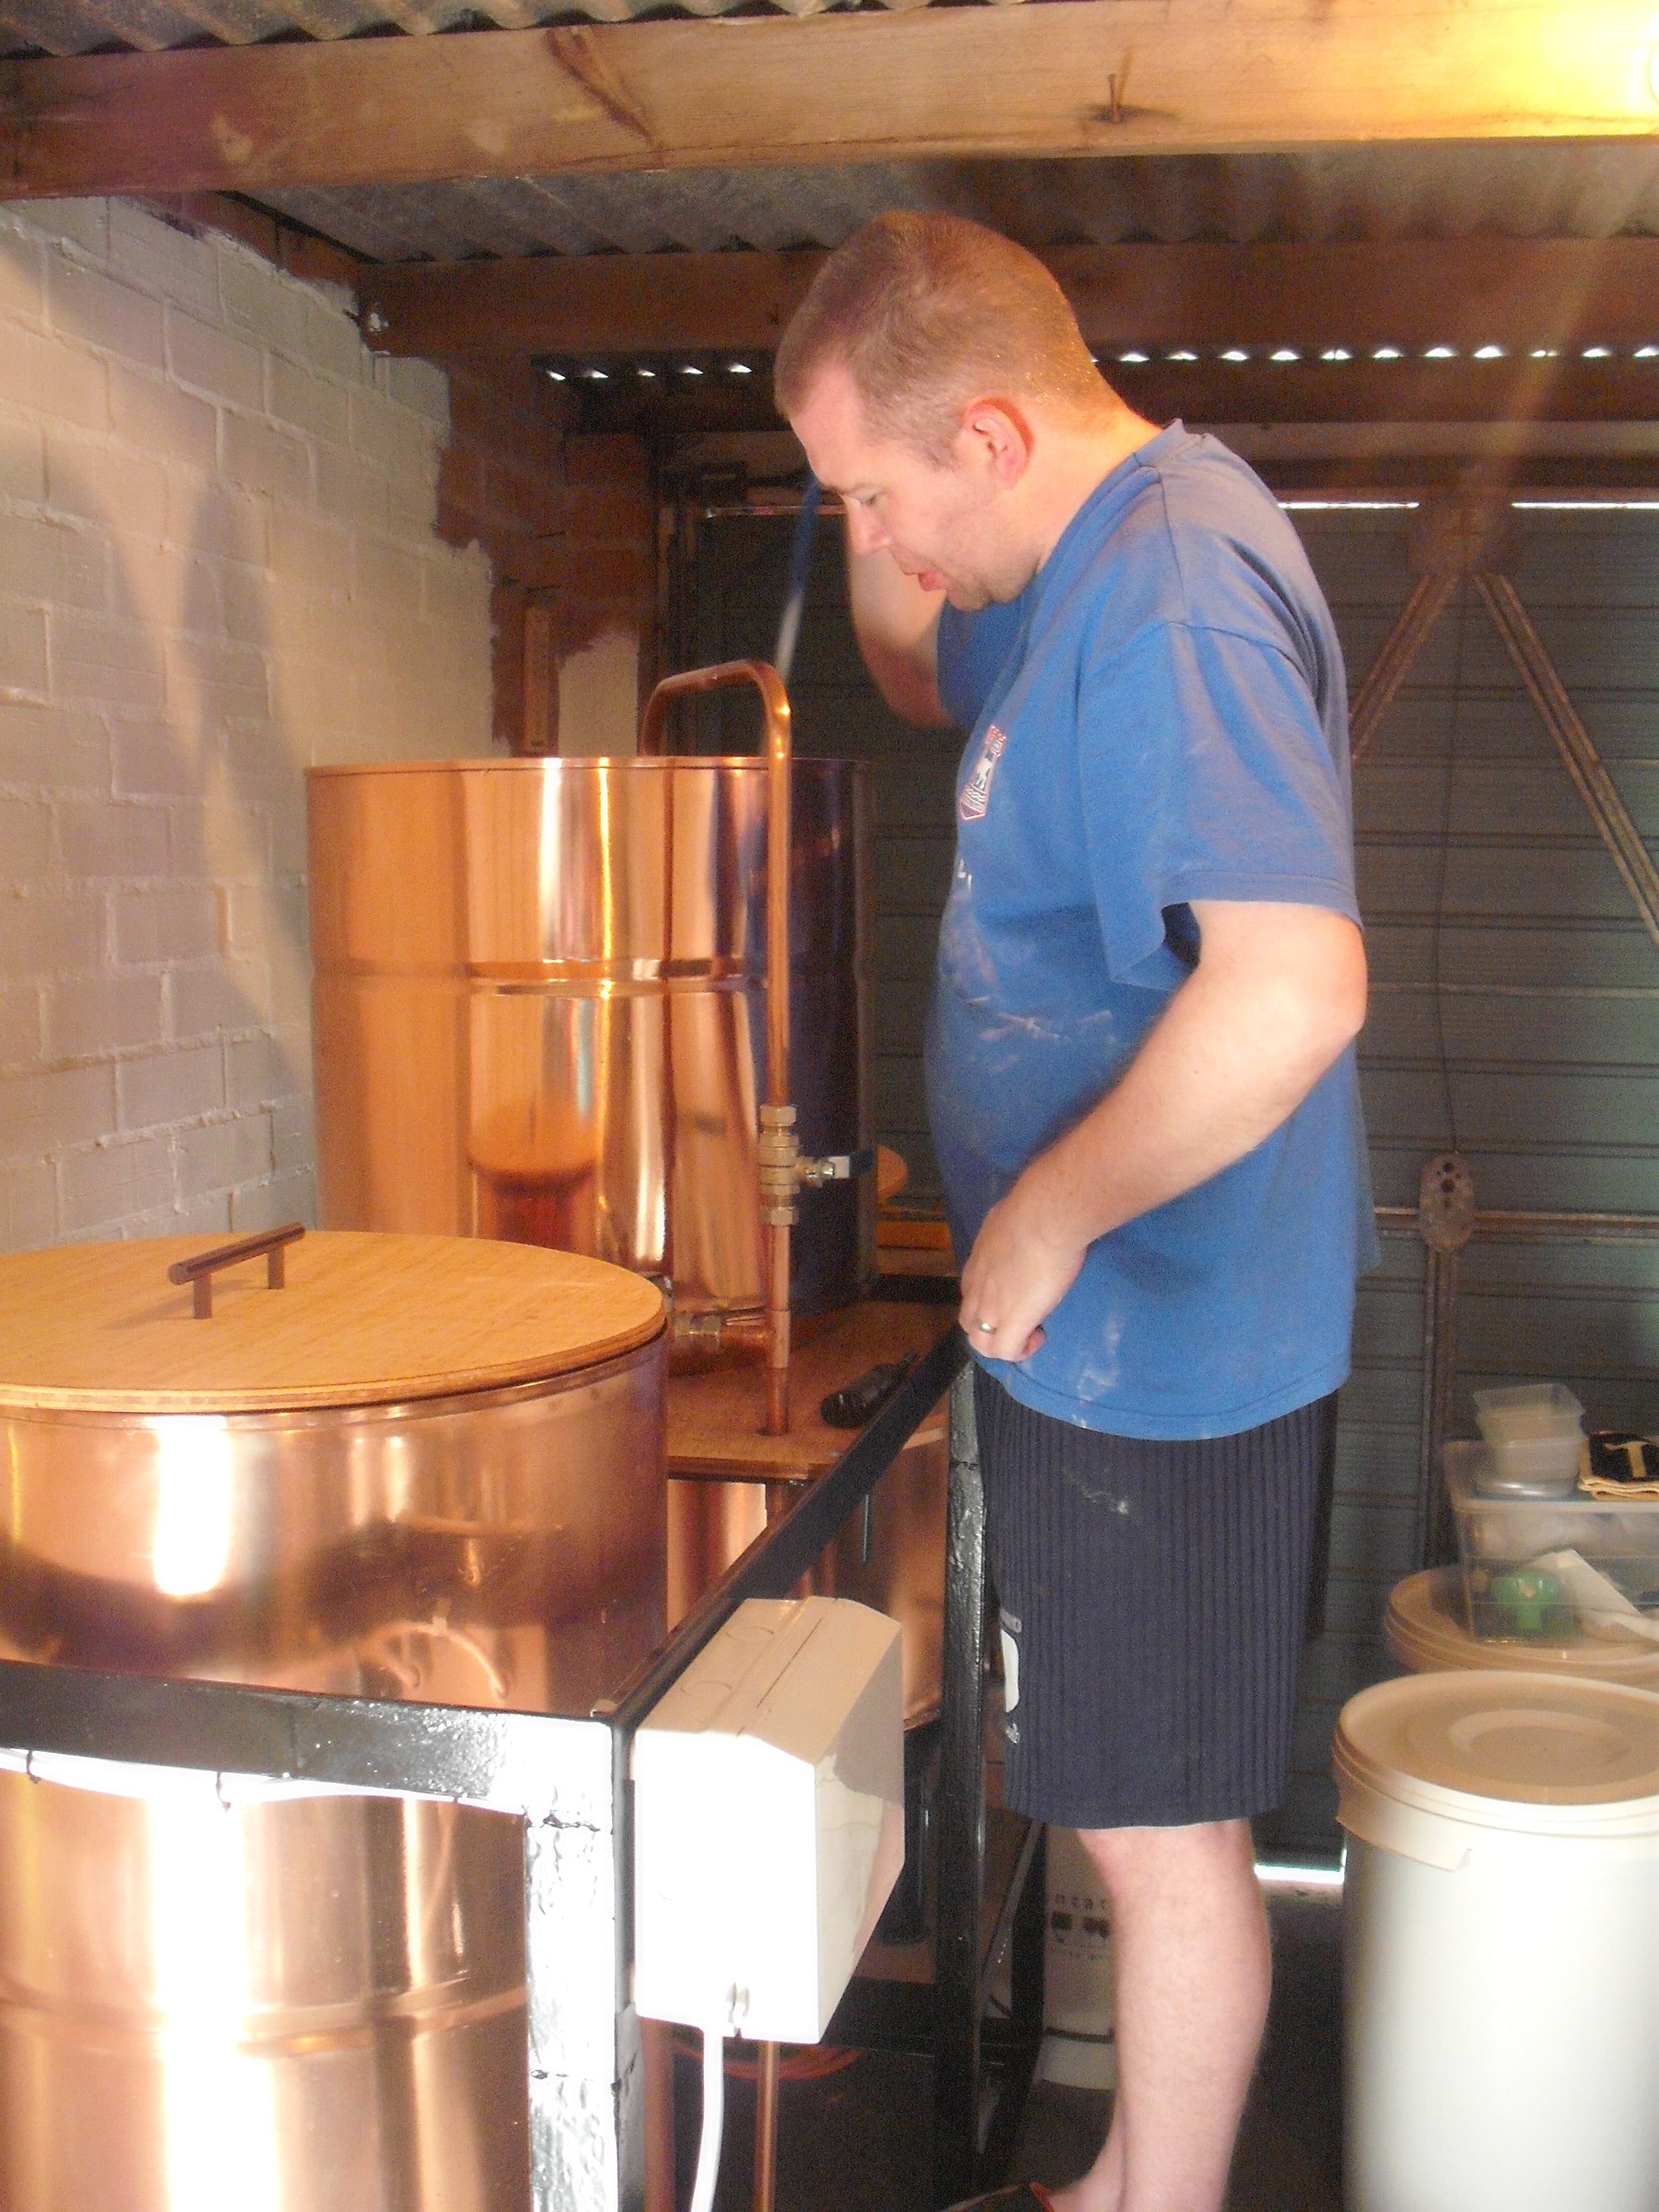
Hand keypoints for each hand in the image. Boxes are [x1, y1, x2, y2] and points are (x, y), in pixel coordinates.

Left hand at [958, 1174, 1086, 1362]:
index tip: (1016, 1294)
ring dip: (1002, 1344)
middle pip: (969, 1322)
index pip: (970, 1292)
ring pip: (981, 1343)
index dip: (989, 1301)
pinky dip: (1021, 1350)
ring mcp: (990, 1307)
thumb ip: (1009, 1228)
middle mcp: (976, 1287)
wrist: (1045, 1215)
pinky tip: (1039, 1335)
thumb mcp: (1010, 1216)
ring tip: (1029, 1333)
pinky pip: (1007, 1352)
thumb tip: (1022, 1222)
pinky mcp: (1012, 1322)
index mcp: (977, 1262)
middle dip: (991, 1327)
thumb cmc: (1034, 1208)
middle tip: (1021, 1319)